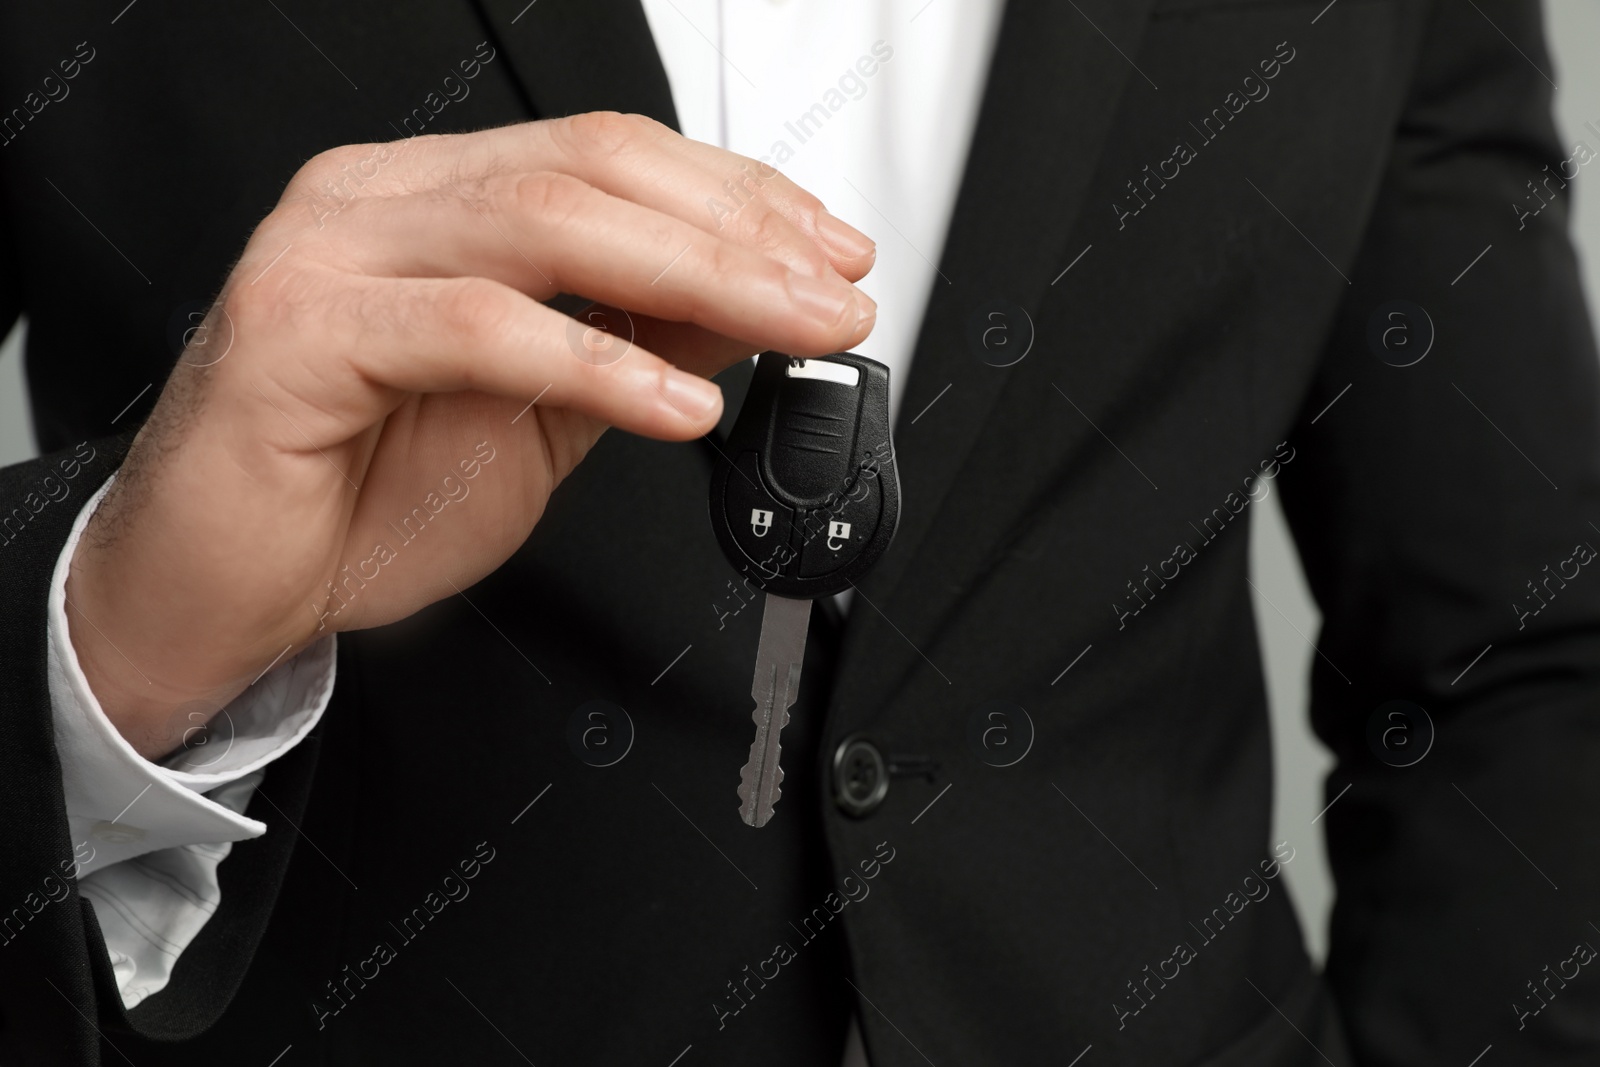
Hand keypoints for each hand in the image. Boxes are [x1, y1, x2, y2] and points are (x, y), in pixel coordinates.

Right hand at [65, 112, 875, 758]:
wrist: (222, 589)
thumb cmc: (357, 501)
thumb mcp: (540, 418)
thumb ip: (632, 345)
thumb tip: (748, 302)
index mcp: (433, 200)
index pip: (608, 156)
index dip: (736, 194)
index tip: (831, 251)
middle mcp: (379, 200)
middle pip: (593, 172)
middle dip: (742, 233)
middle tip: (837, 291)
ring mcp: (331, 252)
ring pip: (546, 226)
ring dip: (698, 277)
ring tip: (794, 328)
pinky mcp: (300, 330)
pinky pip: (477, 328)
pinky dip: (595, 365)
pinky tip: (681, 405)